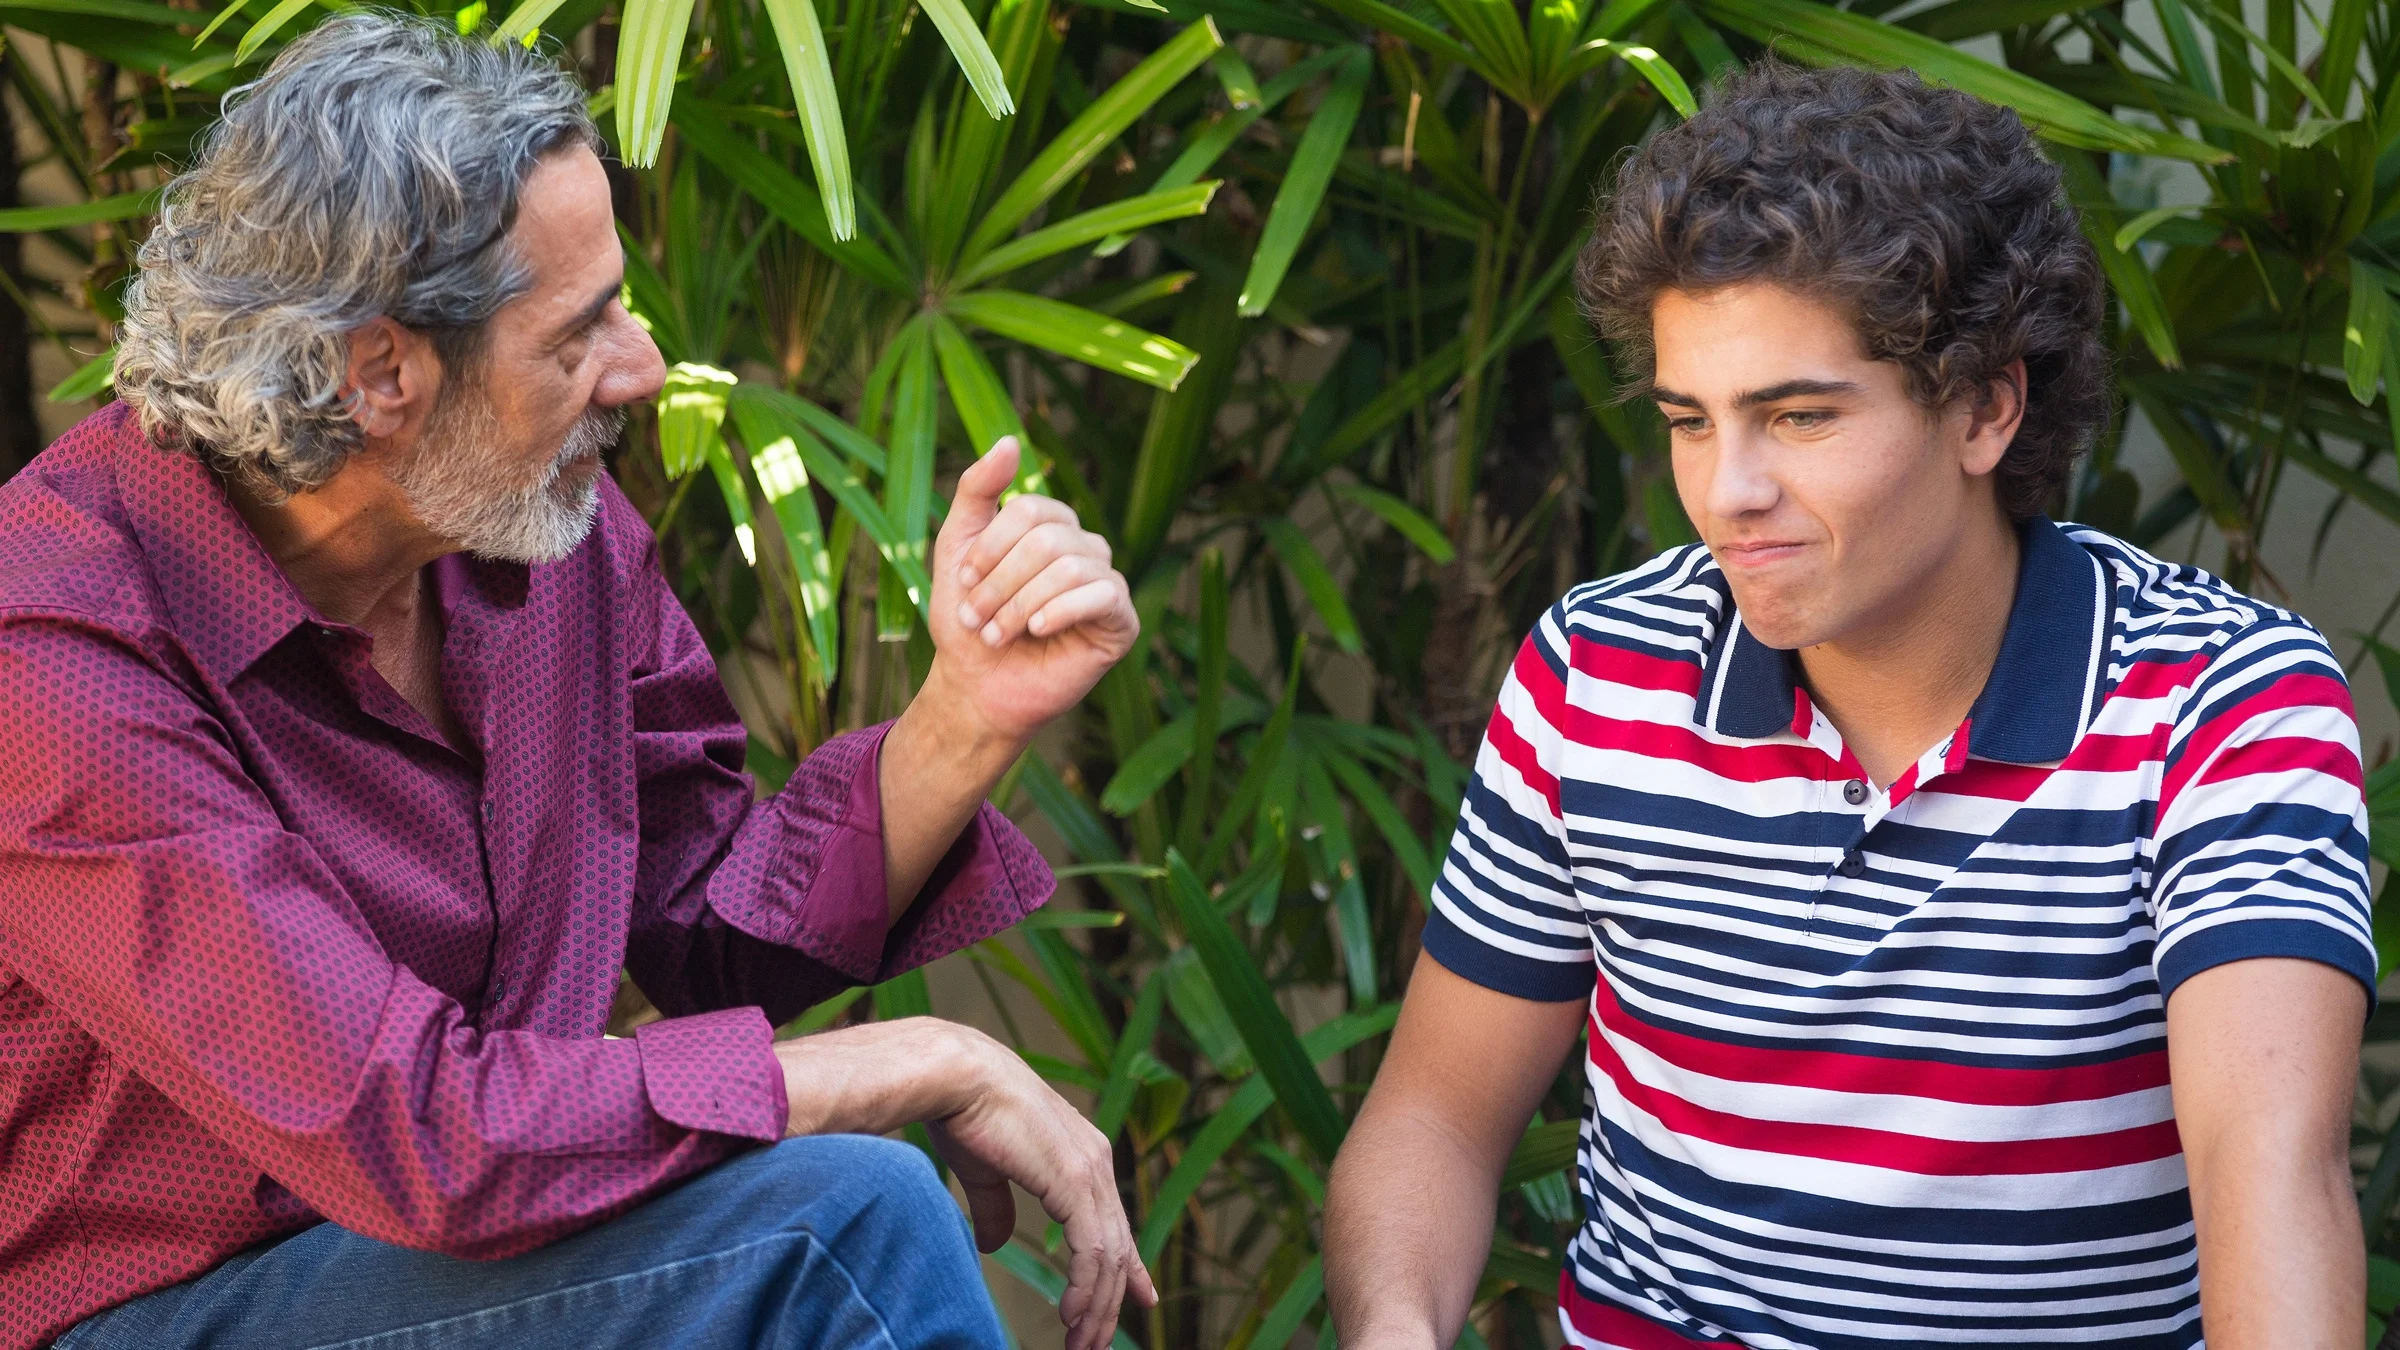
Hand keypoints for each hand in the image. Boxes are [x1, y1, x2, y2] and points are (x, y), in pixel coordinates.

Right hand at [773, 1018, 1157, 1349]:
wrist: (955, 1076)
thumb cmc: (964, 1112)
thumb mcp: (985, 1170)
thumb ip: (997, 1206)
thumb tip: (994, 1243)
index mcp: (1082, 1154)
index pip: (1114, 1220)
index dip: (1129, 1263)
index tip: (1141, 1297)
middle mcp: (1097, 1161)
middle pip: (1117, 1246)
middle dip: (1110, 1300)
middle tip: (1095, 1343)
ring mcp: (1090, 1171)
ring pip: (1108, 1255)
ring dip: (1097, 1306)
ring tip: (1083, 1343)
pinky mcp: (1075, 1181)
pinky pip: (1092, 1249)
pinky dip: (1086, 1287)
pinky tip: (1074, 1315)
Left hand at [930, 438, 1136, 742]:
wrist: (976, 688)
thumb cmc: (967, 620)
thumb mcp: (957, 545)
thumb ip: (977, 489)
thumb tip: (1012, 440)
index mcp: (1052, 526)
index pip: (1029, 509)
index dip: (990, 549)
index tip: (962, 585)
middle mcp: (1085, 548)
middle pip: (1048, 539)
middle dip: (1000, 582)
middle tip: (976, 618)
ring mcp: (1107, 583)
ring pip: (1069, 567)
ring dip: (1019, 605)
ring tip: (997, 635)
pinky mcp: (1122, 622)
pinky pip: (1102, 595)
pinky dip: (1059, 612)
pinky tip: (1036, 632)